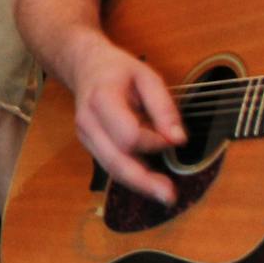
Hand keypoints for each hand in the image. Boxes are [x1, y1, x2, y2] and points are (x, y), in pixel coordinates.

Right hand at [66, 41, 186, 204]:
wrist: (86, 67)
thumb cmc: (118, 71)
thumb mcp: (147, 77)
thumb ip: (163, 107)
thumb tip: (178, 139)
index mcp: (102, 99)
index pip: (128, 135)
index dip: (154, 142)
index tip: (173, 138)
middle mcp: (88, 123)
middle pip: (116, 161)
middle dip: (144, 181)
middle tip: (170, 195)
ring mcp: (86, 137)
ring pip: (112, 169)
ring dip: (139, 184)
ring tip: (164, 194)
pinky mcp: (90, 146)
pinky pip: (111, 166)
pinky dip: (131, 176)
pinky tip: (149, 182)